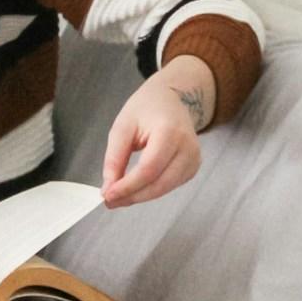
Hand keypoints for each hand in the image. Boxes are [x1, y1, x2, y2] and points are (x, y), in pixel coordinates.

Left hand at [101, 75, 204, 207]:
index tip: (108, 195)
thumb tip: (109, 188)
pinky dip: (151, 190)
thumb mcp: (123, 126)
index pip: (149, 168)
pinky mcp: (193, 167)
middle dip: (133, 196)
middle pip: (159, 183)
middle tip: (110, 201)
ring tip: (119, 196)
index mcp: (170, 131)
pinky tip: (136, 188)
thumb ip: (115, 158)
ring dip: (141, 196)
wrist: (171, 99)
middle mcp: (187, 147)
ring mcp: (194, 158)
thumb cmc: (146, 108)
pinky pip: (170, 186)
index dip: (128, 186)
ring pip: (165, 188)